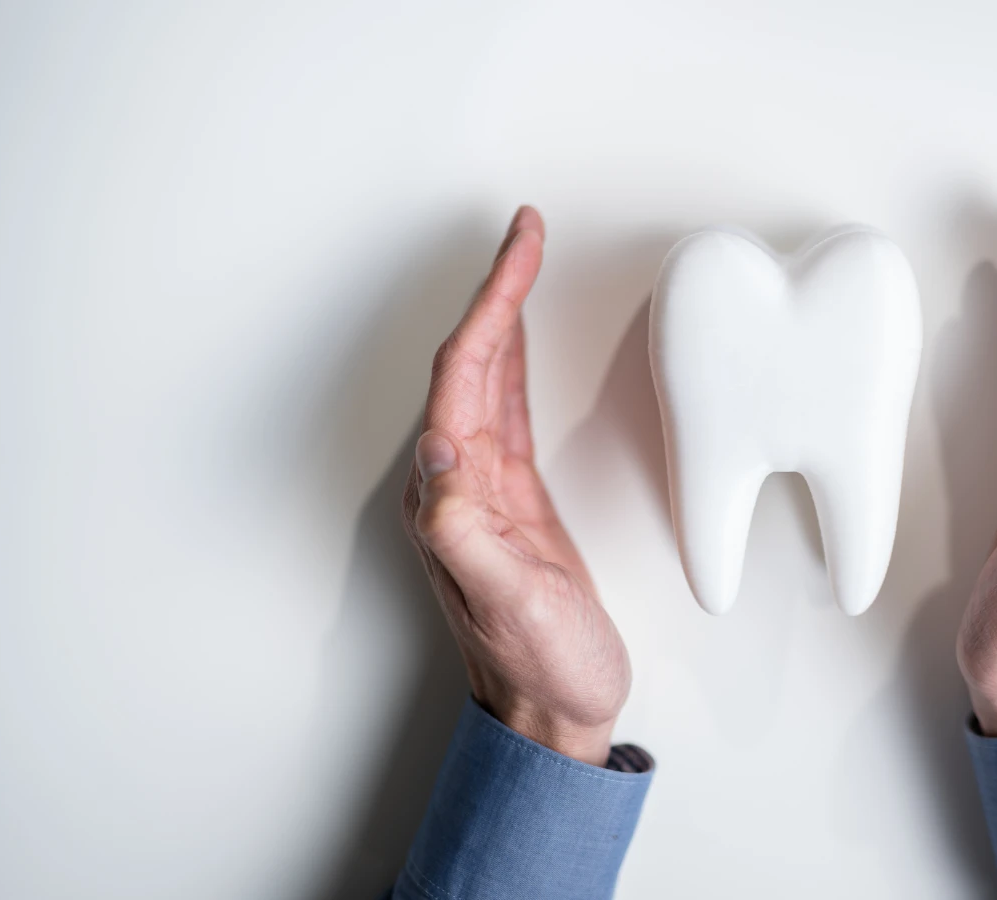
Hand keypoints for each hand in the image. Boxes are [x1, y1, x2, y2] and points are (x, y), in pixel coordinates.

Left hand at [402, 207, 630, 764]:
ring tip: (525, 262)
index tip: (521, 248)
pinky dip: (516, 364)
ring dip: (505, 317)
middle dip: (497, 291)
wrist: (555, 710)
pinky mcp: (515, 502)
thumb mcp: (507, 599)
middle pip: (469, 363)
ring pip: (487, 379)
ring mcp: (485, 491)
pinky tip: (523, 343)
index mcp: (450, 495)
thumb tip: (440, 444)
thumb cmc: (538, 664)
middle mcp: (457, 484)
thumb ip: (467, 526)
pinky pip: (508, 412)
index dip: (491, 304)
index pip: (463, 375)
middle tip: (527, 232)